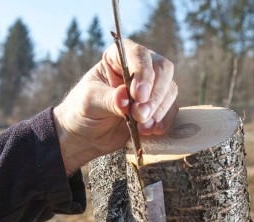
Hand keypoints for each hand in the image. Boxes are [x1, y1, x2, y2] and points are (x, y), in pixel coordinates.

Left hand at [53, 40, 178, 174]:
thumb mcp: (90, 102)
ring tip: (142, 128)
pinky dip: (164, 121)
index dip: (143, 73)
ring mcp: (151, 87)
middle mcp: (139, 67)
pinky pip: (171, 109)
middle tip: (140, 115)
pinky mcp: (157, 107)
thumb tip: (125, 98)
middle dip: (154, 95)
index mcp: (119, 57)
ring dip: (159, 110)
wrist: (85, 135)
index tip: (138, 95)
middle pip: (162, 70)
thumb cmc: (82, 110)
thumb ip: (108, 99)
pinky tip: (151, 131)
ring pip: (170, 90)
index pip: (139, 55)